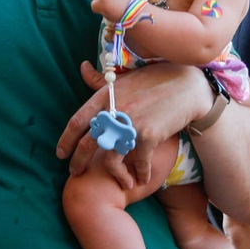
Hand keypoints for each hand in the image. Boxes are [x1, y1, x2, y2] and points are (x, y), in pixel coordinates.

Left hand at [57, 62, 208, 188]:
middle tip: (75, 172)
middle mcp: (114, 111)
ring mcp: (131, 124)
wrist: (188, 87)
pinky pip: (139, 163)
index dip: (65, 140)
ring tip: (121, 182)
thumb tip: (82, 67)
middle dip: (78, 162)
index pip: (77, 121)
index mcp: (105, 96)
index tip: (61, 154)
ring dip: (115, 175)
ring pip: (110, 159)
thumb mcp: (125, 77)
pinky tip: (143, 179)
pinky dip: (141, 174)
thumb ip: (101, 79)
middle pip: (87, 143)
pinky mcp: (149, 135)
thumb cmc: (156, 80)